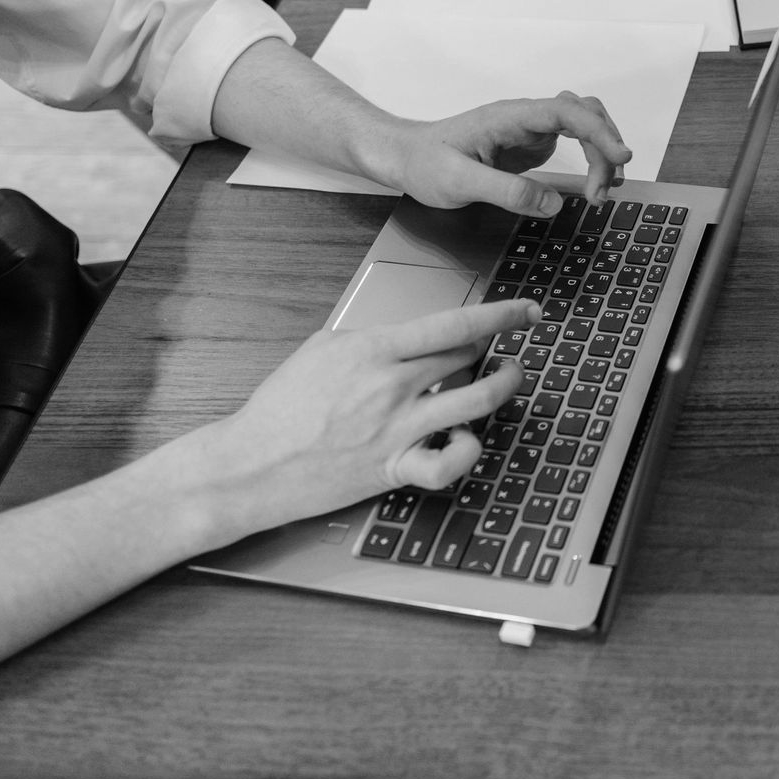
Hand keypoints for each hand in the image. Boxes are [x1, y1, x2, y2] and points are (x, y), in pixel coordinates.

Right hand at [193, 300, 532, 534]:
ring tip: (510, 378)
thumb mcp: (321, 349)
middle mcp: (393, 385)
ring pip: (476, 401)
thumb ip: (369, 339)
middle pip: (469, 355)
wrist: (251, 463)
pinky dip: (468, 451)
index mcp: (375, 349)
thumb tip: (405, 337)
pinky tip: (467, 440)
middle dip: (495, 346)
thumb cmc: (281, 407)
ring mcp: (398, 428)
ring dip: (504, 386)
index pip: (455, 323)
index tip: (528, 310)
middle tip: (501, 346)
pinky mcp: (394, 467)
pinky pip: (447, 464)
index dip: (502, 315)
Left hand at [380, 91, 631, 217]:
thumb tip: (554, 204)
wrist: (405, 157)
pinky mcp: (531, 145)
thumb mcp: (460, 182)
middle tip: (606, 191)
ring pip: (584, 124)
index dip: (599, 131)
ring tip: (605, 191)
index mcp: (509, 116)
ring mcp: (530, 129)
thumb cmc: (425, 163)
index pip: (566, 111)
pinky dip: (592, 160)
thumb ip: (507, 192)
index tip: (620, 157)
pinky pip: (574, 142)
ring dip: (602, 153)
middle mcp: (525, 117)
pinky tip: (595, 184)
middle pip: (585, 113)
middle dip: (605, 147)